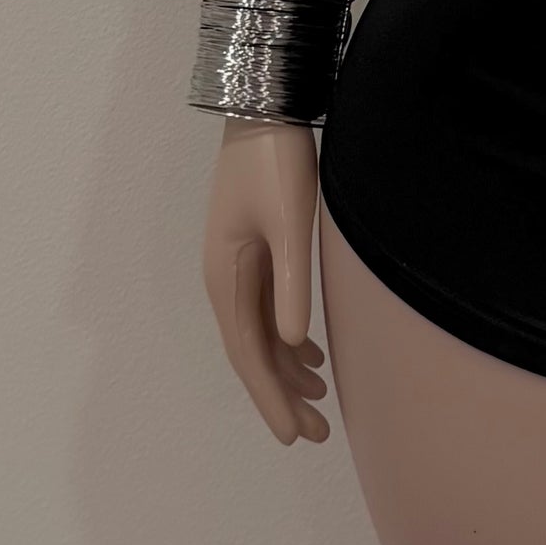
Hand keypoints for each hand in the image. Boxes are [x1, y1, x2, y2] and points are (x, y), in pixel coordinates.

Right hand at [201, 115, 331, 444]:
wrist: (266, 108)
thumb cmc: (277, 162)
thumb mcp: (290, 223)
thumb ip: (291, 283)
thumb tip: (293, 344)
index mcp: (225, 278)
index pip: (248, 355)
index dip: (271, 399)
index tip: (293, 436)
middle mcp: (224, 280)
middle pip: (253, 353)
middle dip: (282, 396)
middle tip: (316, 435)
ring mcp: (237, 267)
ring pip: (261, 335)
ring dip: (288, 371)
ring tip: (321, 402)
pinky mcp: (254, 252)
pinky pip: (268, 311)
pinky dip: (289, 340)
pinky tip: (313, 354)